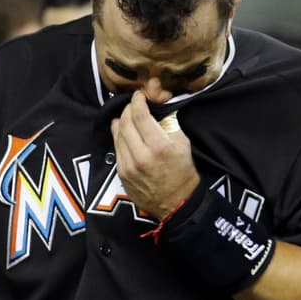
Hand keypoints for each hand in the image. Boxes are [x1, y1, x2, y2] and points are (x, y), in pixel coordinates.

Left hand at [110, 90, 200, 219]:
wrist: (177, 204)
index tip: (139, 95)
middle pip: (125, 121)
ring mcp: (128, 165)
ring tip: (127, 117)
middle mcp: (140, 155)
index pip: (139, 114)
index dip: (137, 100)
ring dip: (121, 121)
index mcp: (159, 146)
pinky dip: (119, 137)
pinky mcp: (121, 173)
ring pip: (117, 134)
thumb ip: (169, 123)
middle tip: (133, 105)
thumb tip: (158, 107)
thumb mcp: (183, 144)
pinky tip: (124, 133)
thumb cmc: (183, 173)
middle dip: (127, 109)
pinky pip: (116, 148)